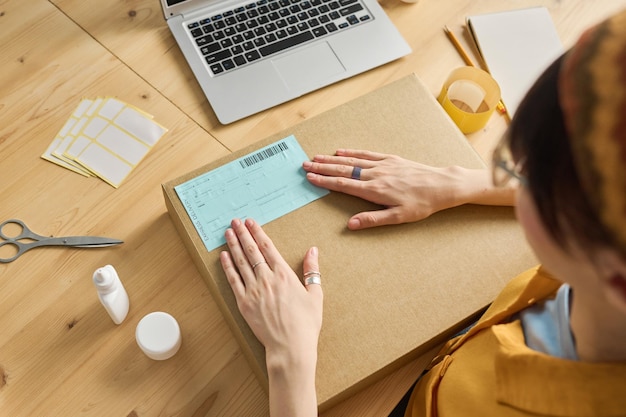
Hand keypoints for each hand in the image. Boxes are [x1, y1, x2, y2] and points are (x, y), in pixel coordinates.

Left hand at [220, 218, 321, 416]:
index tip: (251, 222)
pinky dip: (227, 267)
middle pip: (252, 251)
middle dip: (243, 234)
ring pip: (240, 263)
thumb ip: (312, 271)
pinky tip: (224, 256)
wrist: (290, 347)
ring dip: (234, 245)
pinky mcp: (244, 304)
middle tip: (235, 221)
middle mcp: (267, 279)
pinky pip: (233, 281)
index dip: (258, 233)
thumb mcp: (315, 295)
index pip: (268, 247)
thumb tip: (313, 251)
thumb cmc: (306, 324)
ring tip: (228, 232)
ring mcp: (253, 291)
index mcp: (284, 275)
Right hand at [303, 149, 488, 229]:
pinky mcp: (391, 159)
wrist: (442, 185)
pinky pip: (366, 155)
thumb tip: (350, 224)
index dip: (325, 181)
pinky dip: (352, 153)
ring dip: (332, 159)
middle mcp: (375, 175)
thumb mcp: (398, 218)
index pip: (343, 184)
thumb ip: (372, 219)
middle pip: (343, 170)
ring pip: (352, 160)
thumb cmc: (422, 204)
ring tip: (316, 157)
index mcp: (374, 190)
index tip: (310, 178)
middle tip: (305, 165)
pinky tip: (341, 152)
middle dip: (322, 167)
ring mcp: (383, 165)